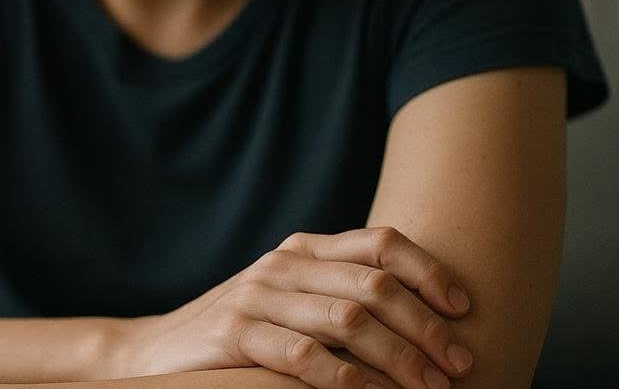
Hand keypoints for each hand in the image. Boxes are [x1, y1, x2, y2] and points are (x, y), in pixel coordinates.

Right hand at [112, 228, 473, 388]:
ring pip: (348, 319)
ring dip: (398, 357)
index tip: (464, 308)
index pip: (380, 243)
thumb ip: (338, 294)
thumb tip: (425, 319)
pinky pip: (303, 356)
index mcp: (303, 249)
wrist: (154, 350)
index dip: (429, 272)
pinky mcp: (235, 335)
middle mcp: (283, 265)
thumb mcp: (289, 301)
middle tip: (458, 365)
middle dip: (426, 327)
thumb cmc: (240, 331)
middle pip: (374, 284)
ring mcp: (257, 297)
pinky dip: (347, 379)